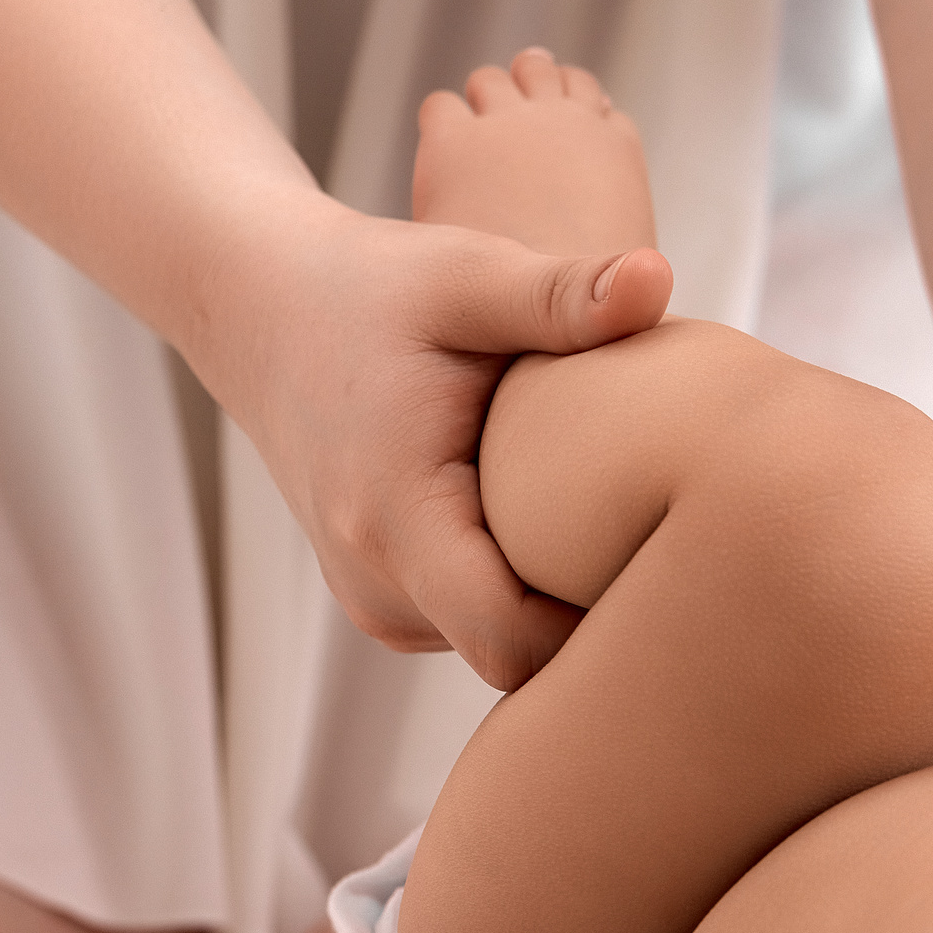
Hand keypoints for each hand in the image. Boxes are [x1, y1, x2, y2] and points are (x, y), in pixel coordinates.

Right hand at [190, 204, 672, 691]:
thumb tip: (659, 277)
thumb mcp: (469, 276)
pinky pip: (476, 626)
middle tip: (664, 539)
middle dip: (592, 615)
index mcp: (396, 519)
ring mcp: (375, 603)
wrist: (267, 312)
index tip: (666, 561)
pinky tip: (553, 524)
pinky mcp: (386, 603)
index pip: (514, 642)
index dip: (600, 623)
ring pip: (501, 649)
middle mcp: (375, 583)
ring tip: (608, 522)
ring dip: (556, 604)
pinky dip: (520, 592)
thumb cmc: (375, 289)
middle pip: (520, 656)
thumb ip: (563, 293)